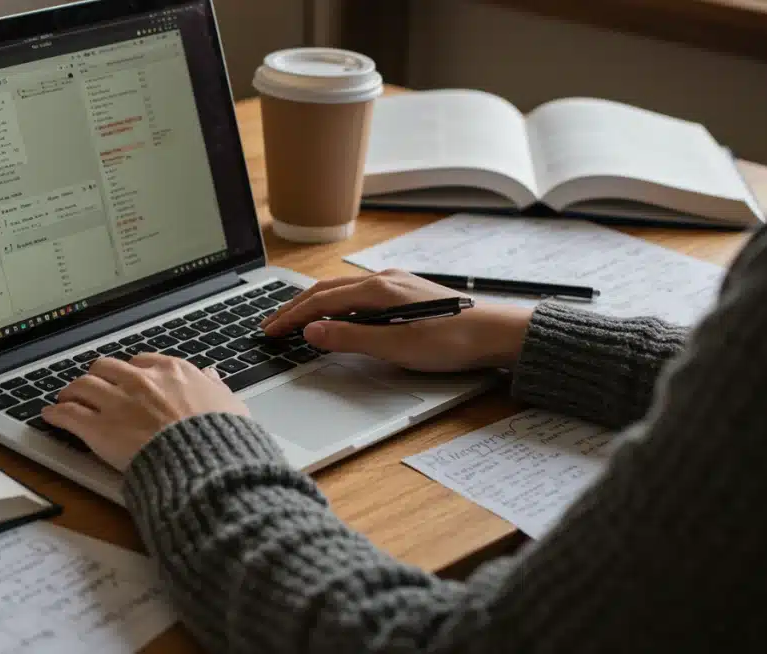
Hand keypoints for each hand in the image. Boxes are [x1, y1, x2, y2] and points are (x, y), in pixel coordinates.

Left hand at [41, 354, 249, 470]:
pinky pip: (68, 414)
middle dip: (97, 377)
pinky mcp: (98, 428)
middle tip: (91, 387)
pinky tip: (50, 417)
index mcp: (172, 372)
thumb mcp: (230, 405)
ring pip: (82, 386)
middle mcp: (141, 381)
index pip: (142, 362)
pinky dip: (56, 414)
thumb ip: (216, 389)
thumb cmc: (220, 439)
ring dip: (71, 392)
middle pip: (106, 368)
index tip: (127, 380)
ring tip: (65, 399)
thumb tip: (212, 377)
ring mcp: (117, 403)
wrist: (204, 461)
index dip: (131, 372)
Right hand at [261, 269, 532, 371]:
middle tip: (270, 325)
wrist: (498, 333)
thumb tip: (312, 329)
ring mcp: (395, 284)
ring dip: (313, 304)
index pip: (320, 300)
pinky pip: (358, 293)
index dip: (290, 316)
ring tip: (293, 320)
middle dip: (295, 307)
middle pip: (326, 290)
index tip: (269, 331)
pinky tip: (335, 315)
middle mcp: (384, 280)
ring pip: (342, 290)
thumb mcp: (398, 346)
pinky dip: (335, 303)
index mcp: (378, 290)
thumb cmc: (455, 341)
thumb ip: (352, 338)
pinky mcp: (406, 293)